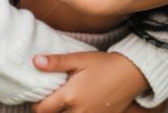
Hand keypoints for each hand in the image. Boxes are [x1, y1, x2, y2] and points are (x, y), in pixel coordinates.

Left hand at [30, 51, 150, 112]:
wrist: (132, 73)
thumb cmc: (105, 64)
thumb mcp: (79, 59)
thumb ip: (56, 62)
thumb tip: (35, 61)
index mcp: (70, 97)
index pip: (41, 110)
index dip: (36, 104)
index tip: (39, 95)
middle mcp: (79, 112)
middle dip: (49, 110)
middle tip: (52, 98)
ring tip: (64, 102)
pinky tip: (79, 105)